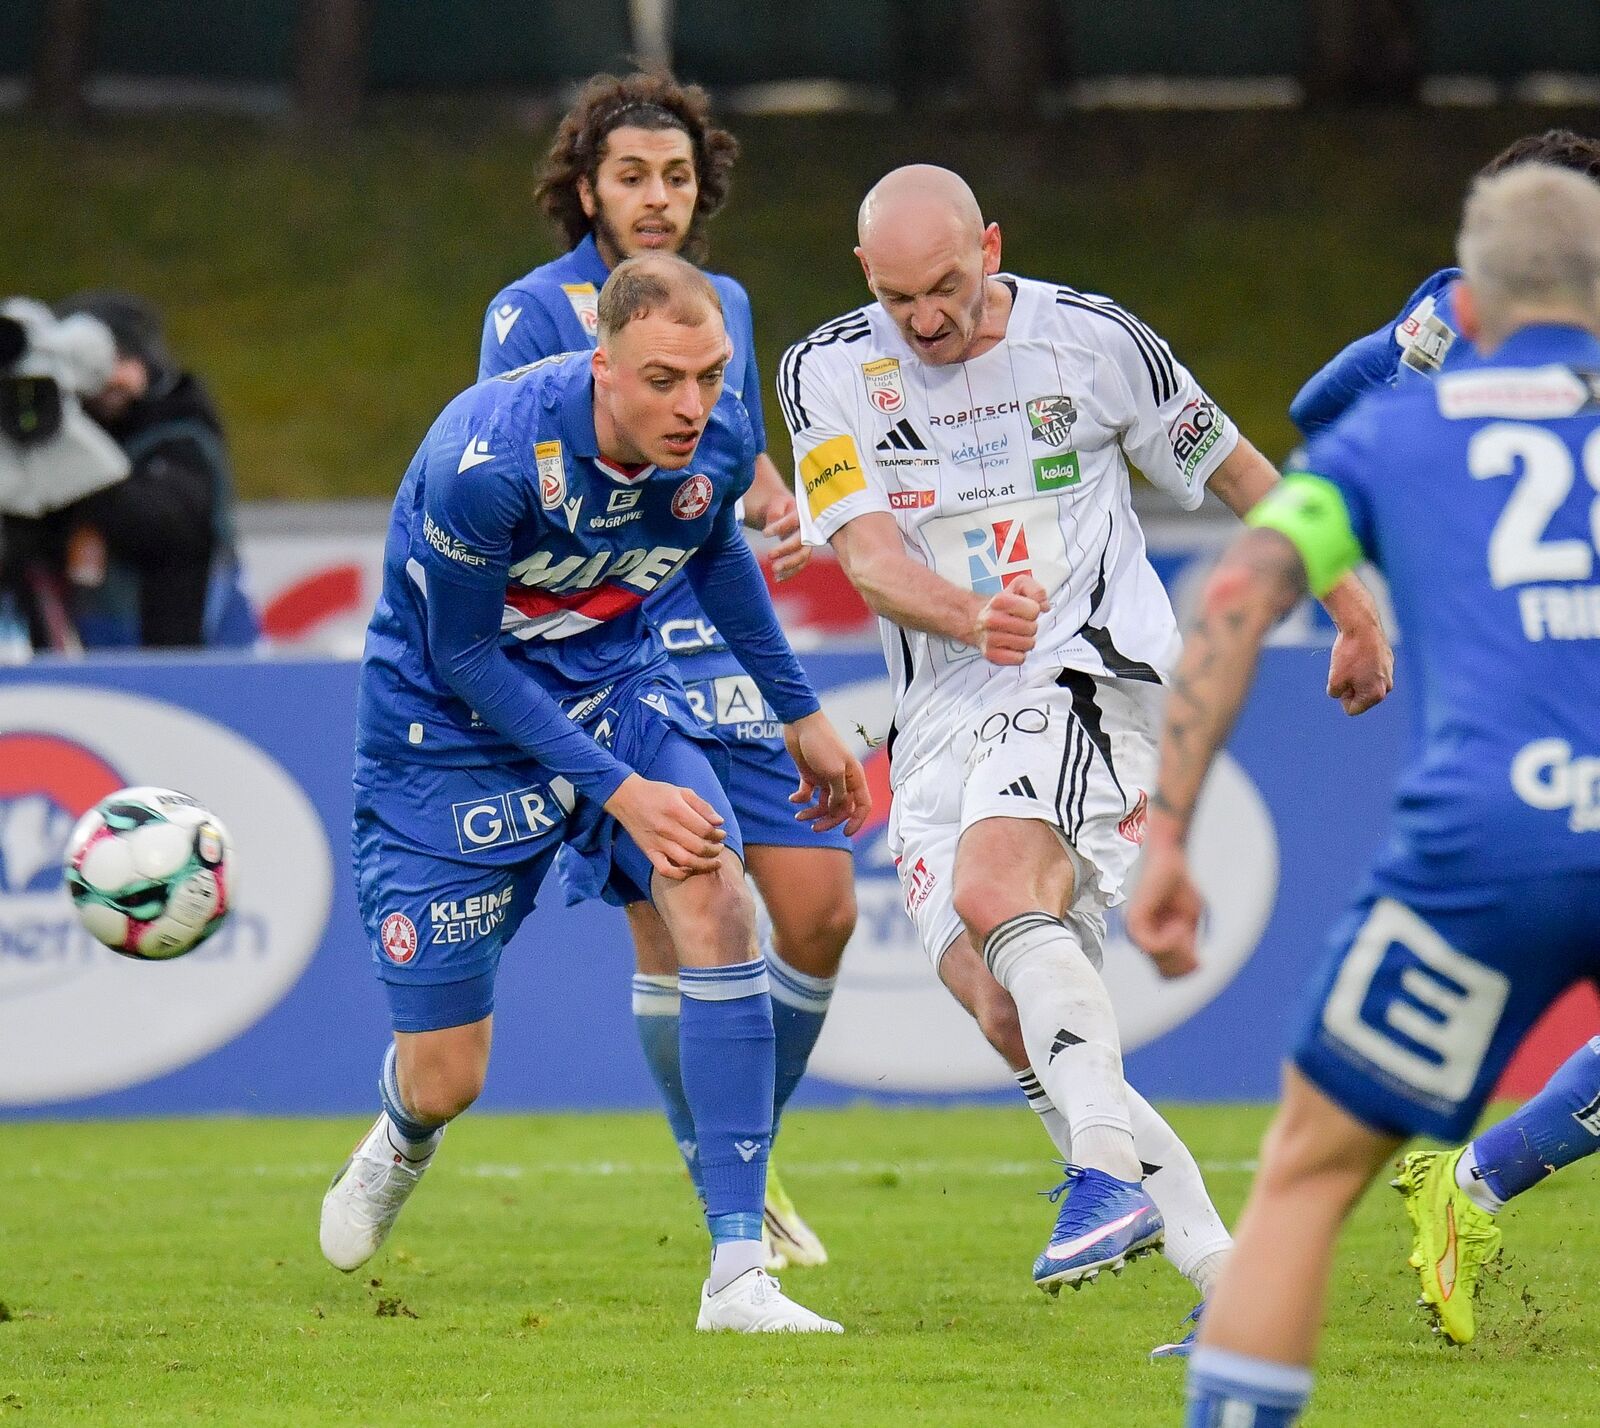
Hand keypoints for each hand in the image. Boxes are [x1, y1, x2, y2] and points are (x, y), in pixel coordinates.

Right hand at [603, 773, 725, 881]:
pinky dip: (679, 874)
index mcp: (676, 810)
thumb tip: (719, 822)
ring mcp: (657, 842)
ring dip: (704, 865)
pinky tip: (690, 870)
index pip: (704, 829)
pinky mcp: (649, 851)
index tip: (721, 834)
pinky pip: (665, 869)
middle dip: (714, 850)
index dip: (717, 835)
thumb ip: (702, 806)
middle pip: (698, 846)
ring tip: (713, 862)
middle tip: (719, 848)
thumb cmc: (657, 793)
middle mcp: (667, 827)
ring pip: (685, 861)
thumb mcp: (682, 791)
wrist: (626, 798)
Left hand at [763, 491, 810, 581]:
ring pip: (802, 556)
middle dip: (785, 550)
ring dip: (789, 565)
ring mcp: (808, 543)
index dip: (780, 527)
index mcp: (801, 514)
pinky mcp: (804, 553)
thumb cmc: (781, 507)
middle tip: (769, 555)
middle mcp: (808, 529)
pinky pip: (800, 565)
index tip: (764, 534)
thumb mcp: (776, 504)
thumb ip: (774, 512)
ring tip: (774, 570)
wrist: (789, 512)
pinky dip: (790, 573)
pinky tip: (777, 579)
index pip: (792, 521)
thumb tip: (771, 525)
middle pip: (800, 541)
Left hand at [784, 710, 871, 835]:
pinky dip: (801, 799)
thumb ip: (838, 794)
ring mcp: (826, 777)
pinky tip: (793, 798)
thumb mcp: (833, 772)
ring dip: (813, 813)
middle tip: (814, 828)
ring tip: (799, 816)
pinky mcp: (809, 774)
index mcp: (854, 777)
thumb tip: (837, 810)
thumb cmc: (821, 743)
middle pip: (841, 809)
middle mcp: (842, 779)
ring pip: (824, 804)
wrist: (800, 723)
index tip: (845, 833)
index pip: (863, 805)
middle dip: (829, 820)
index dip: (857, 821)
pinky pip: (808, 793)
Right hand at [973, 575, 1048, 665]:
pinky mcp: (991, 655)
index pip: (1034, 610)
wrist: (977, 620)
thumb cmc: (1001, 606)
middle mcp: (991, 619)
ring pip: (1028, 644)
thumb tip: (1044, 606)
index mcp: (999, 601)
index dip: (1034, 610)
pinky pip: (1019, 658)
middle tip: (1021, 622)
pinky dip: (1019, 654)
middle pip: (1032, 628)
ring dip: (1026, 640)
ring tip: (1016, 634)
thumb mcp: (1019, 586)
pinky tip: (1012, 645)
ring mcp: (990, 638)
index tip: (1026, 609)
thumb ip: (1036, 590)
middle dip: (1030, 625)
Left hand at [1125, 837, 1202, 979]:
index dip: (1187, 968)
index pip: (1168, 974)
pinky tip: (1178, 924)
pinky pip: (1154, 947)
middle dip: (1184, 959)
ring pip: (1160, 961)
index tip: (1197, 949)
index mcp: (1152, 939)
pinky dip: (1171, 940)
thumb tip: (1194, 967)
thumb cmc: (1179, 887)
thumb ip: (1187, 944)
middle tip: (1189, 936)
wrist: (1169, 861)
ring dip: (1179, 947)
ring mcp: (1136, 931)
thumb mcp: (1189, 921)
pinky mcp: (1135, 921)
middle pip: (1166, 973)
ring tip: (1183, 926)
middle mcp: (1141, 938)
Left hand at [1327, 619, 1392, 715]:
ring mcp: (1389, 672)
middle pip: (1360, 696)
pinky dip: (1361, 664)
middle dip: (1350, 688)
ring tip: (1351, 660)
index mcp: (1376, 695)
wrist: (1361, 626)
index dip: (1341, 697)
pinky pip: (1369, 668)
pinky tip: (1358, 652)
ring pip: (1365, 682)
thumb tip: (1341, 693)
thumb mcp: (1335, 680)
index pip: (1352, 709)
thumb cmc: (1349, 655)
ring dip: (1355, 676)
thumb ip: (1337, 694)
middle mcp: (1387, 686)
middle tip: (1345, 670)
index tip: (1341, 682)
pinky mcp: (1387, 658)